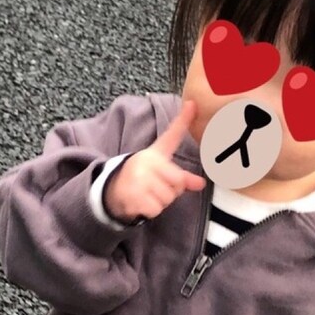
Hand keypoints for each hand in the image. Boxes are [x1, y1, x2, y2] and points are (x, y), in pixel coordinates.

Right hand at [103, 99, 205, 223]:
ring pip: (167, 198)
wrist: (113, 191)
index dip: (183, 119)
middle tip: (157, 188)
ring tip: (148, 195)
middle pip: (178, 181)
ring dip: (161, 203)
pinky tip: (141, 203)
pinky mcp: (133, 195)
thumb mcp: (161, 174)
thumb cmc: (143, 180)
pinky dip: (151, 211)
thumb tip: (200, 184)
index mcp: (155, 154)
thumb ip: (182, 178)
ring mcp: (138, 178)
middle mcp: (146, 162)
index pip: (172, 135)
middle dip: (172, 191)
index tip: (193, 104)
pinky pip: (156, 209)